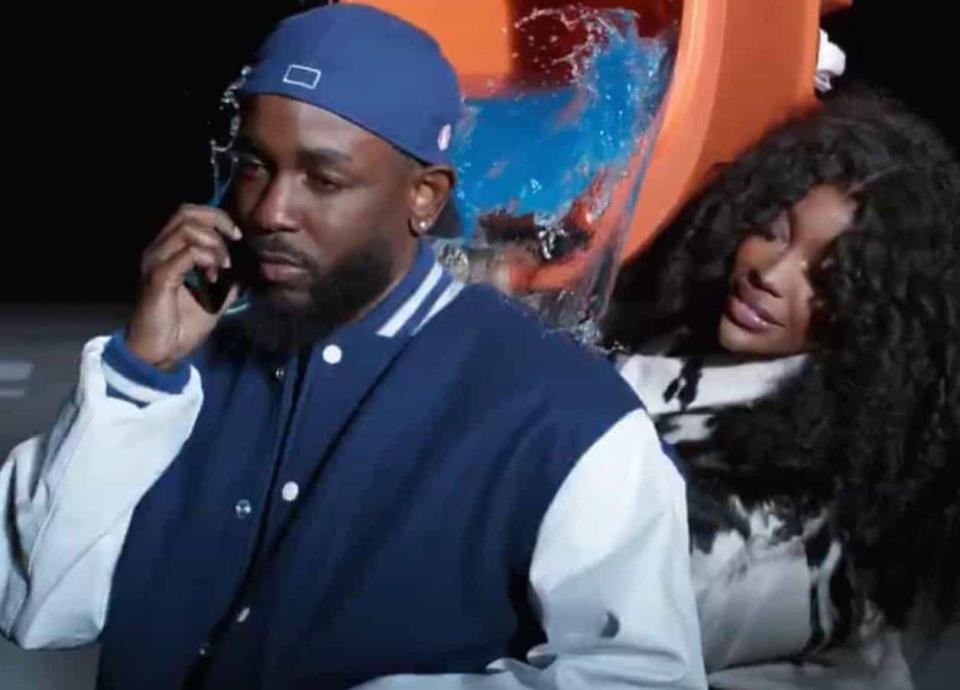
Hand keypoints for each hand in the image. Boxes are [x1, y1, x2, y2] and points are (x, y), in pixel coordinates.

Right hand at [126, 204, 242, 369]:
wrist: (161, 353)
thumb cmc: (182, 327)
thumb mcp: (214, 299)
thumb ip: (227, 281)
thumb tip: (246, 269)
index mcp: (168, 251)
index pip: (188, 213)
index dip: (216, 217)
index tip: (237, 237)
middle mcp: (157, 251)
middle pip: (186, 212)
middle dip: (218, 222)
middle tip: (235, 242)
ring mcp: (155, 262)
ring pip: (187, 229)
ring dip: (214, 244)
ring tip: (223, 267)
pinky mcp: (159, 277)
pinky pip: (187, 254)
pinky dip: (207, 259)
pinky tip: (213, 277)